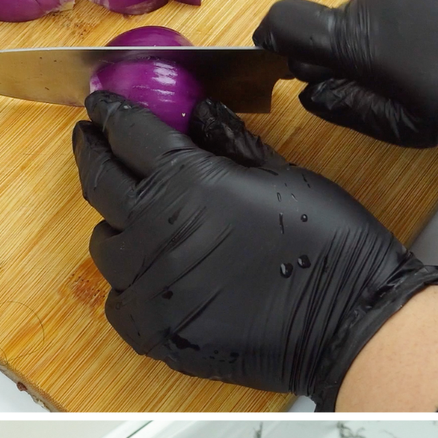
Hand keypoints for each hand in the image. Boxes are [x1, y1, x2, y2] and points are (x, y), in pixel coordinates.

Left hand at [72, 92, 437, 407]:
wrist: (347, 324)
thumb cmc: (327, 243)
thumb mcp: (282, 174)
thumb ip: (229, 141)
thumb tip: (200, 112)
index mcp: (186, 181)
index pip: (127, 135)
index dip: (110, 115)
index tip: (100, 106)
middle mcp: (153, 231)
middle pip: (99, 183)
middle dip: (92, 154)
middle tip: (91, 140)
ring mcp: (148, 286)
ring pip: (104, 244)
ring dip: (114, 222)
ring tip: (133, 213)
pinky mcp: (152, 331)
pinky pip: (118, 299)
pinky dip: (128, 281)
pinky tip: (151, 272)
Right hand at [254, 0, 437, 146]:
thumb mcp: (421, 124)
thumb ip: (355, 110)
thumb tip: (313, 97)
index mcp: (360, 38)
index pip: (282, 24)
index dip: (272, 45)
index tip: (283, 67)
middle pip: (338, 26)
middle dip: (351, 58)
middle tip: (396, 93)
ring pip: (384, 12)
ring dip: (397, 41)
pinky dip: (433, 22)